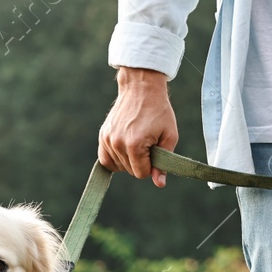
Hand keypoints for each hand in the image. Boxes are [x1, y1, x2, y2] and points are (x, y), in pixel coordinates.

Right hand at [98, 67, 177, 187]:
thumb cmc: (159, 111)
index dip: (151, 166)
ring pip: (118, 166)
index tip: (155, 151)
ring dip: (129, 159)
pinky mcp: (102, 135)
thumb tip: (159, 184)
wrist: (141, 87)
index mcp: (134, 145)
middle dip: (141, 162)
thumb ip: (164, 162)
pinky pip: (105, 159)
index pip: (141, 173)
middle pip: (129, 171)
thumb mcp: (169, 136)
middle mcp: (117, 144)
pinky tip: (125, 149)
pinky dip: (115, 158)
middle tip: (148, 142)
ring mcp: (107, 139)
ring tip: (137, 140)